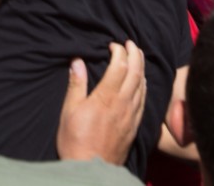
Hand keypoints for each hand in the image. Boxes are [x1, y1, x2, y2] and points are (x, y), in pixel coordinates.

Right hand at [57, 41, 146, 163]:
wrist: (91, 169)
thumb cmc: (76, 141)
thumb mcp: (69, 111)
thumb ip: (76, 85)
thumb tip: (77, 62)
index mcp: (106, 97)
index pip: (119, 66)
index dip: (119, 51)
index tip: (114, 45)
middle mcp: (123, 103)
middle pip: (135, 72)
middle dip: (135, 54)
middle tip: (132, 44)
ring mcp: (131, 115)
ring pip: (142, 85)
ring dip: (141, 68)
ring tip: (138, 57)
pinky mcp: (134, 126)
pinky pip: (144, 100)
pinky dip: (144, 85)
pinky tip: (142, 83)